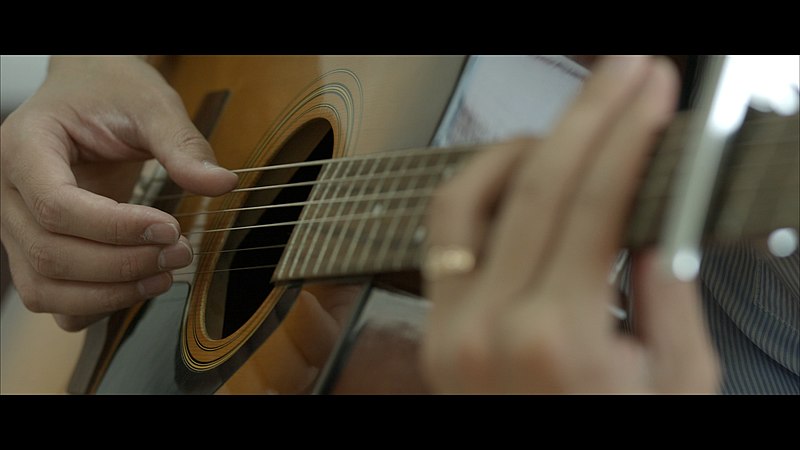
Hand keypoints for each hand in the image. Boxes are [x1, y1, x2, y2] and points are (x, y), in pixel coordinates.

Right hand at [0, 56, 237, 330]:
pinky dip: (94, 305)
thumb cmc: (110, 92)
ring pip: (45, 287)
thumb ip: (182, 145)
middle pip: (51, 254)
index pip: (56, 205)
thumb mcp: (150, 105)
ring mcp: (16, 227)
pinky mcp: (36, 249)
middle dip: (123, 264)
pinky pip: (52, 296)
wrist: (88, 92)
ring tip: (165, 274)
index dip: (115, 227)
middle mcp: (8, 193)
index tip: (170, 227)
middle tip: (180, 252)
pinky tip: (138, 284)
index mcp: (24, 147)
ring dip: (110, 293)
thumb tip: (221, 184)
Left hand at [420, 56, 719, 392]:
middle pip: (539, 183)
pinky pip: (444, 237)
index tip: (651, 88)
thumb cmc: (619, 443)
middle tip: (623, 72)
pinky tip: (514, 171)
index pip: (595, 200)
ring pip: (473, 197)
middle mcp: (493, 325)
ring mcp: (452, 327)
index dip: (628, 131)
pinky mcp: (435, 332)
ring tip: (573, 121)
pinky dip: (476, 188)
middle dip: (588, 114)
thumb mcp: (677, 386)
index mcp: (562, 337)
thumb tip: (656, 223)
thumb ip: (669, 298)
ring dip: (525, 143)